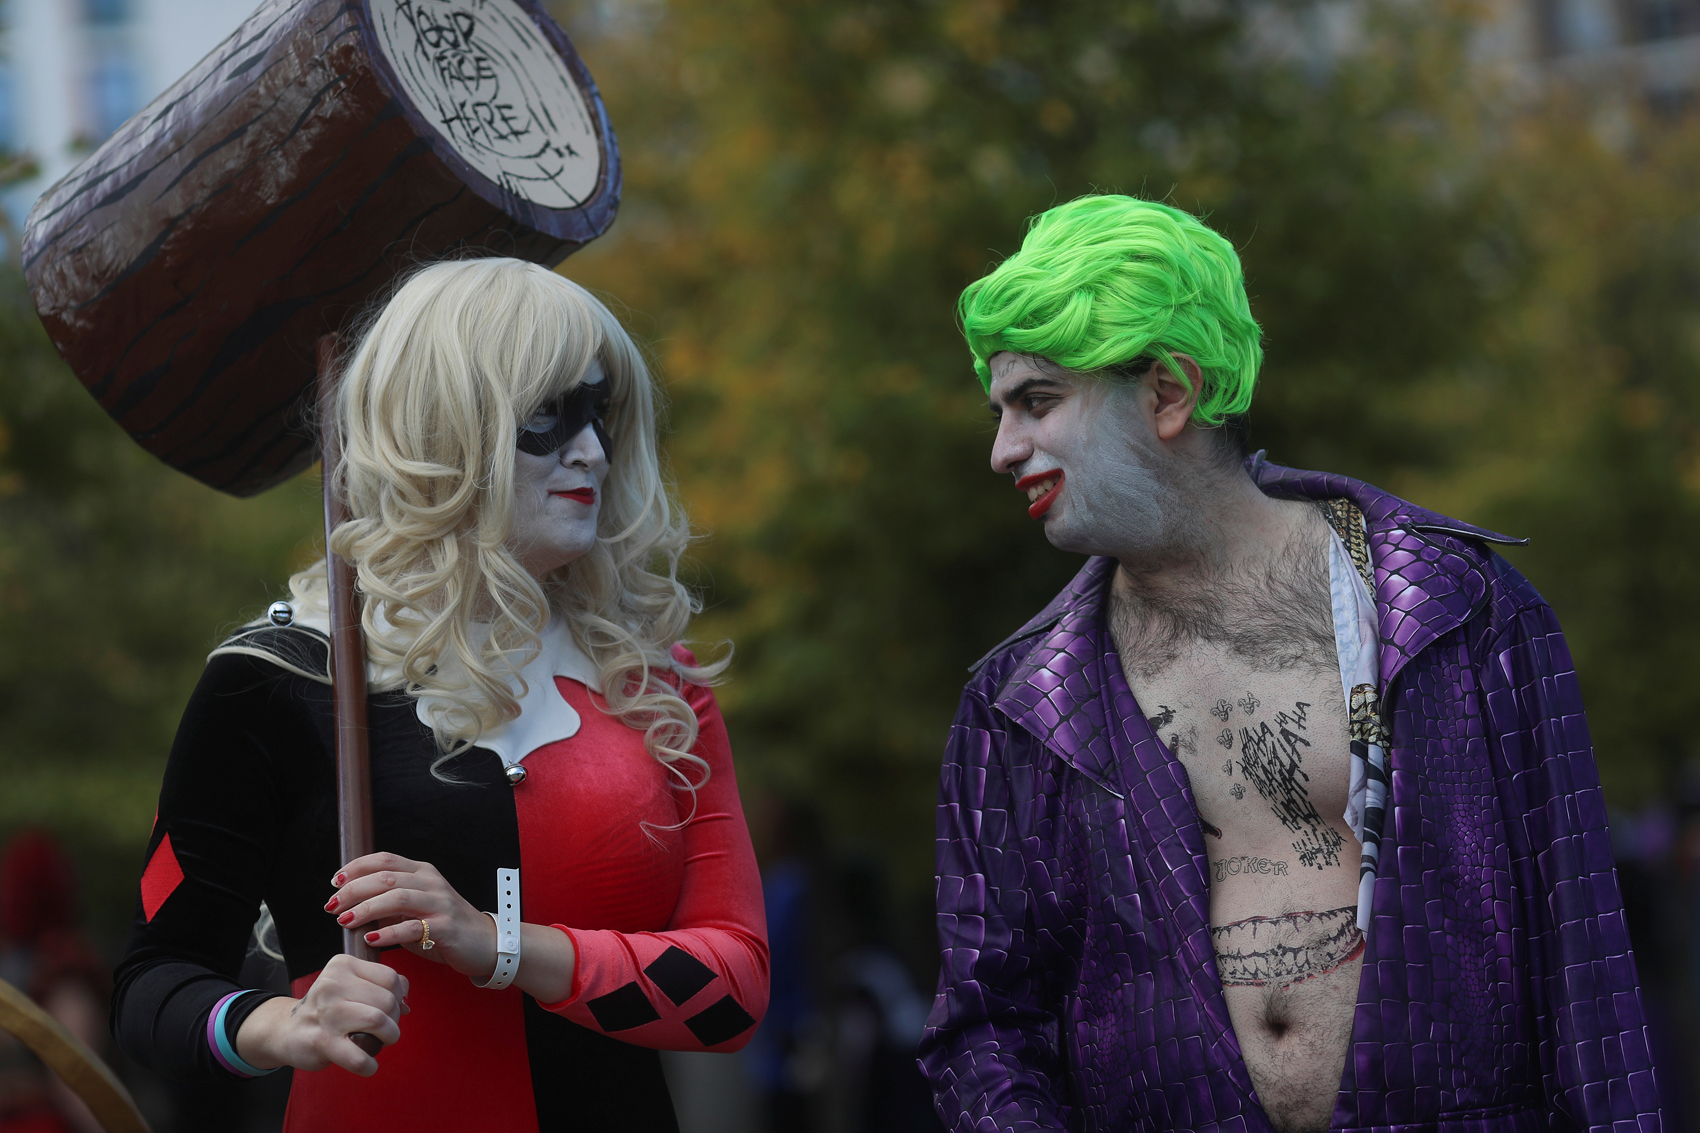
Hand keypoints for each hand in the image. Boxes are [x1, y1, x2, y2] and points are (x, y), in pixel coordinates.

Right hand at [235, 954, 407, 1075]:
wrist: (287, 1031)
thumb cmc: (328, 1009)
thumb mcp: (351, 986)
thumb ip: (381, 986)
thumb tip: (406, 1000)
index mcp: (342, 965)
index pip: (390, 978)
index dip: (398, 997)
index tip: (389, 1009)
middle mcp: (333, 984)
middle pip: (388, 1001)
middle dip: (394, 1020)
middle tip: (384, 1030)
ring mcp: (327, 1013)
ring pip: (378, 1022)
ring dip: (388, 1038)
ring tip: (380, 1043)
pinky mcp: (321, 1041)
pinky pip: (359, 1057)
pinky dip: (369, 1064)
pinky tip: (368, 1064)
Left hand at [327, 852, 496, 982]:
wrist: (484, 943)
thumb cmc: (444, 926)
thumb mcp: (415, 909)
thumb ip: (388, 904)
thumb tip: (351, 905)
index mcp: (422, 872)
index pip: (384, 860)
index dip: (356, 868)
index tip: (335, 882)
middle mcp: (430, 882)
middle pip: (385, 877)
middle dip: (353, 890)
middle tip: (332, 905)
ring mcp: (439, 903)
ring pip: (396, 897)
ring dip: (365, 908)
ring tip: (345, 920)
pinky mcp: (444, 927)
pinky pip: (411, 928)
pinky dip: (387, 933)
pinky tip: (371, 939)